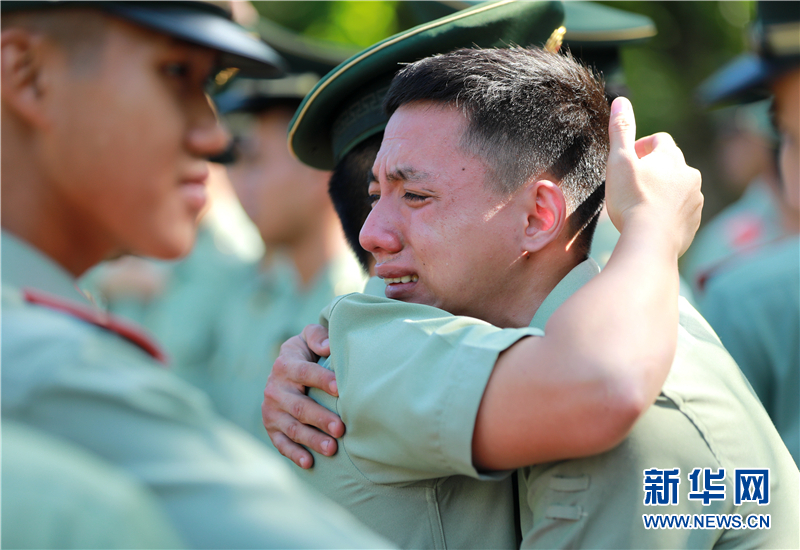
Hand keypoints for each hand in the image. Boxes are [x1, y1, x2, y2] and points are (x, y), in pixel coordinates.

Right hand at [262, 324, 344, 467]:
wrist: (285, 368)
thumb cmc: (306, 353)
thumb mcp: (308, 338)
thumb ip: (317, 336)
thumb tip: (327, 346)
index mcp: (285, 365)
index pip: (304, 373)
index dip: (322, 380)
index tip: (341, 389)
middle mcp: (275, 389)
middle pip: (299, 406)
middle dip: (321, 418)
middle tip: (341, 429)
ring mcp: (272, 410)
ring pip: (292, 427)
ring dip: (312, 440)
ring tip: (332, 449)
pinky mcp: (271, 427)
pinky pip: (281, 443)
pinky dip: (293, 454)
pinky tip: (309, 463)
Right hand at [605, 97, 702, 256]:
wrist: (650, 241)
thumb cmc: (632, 200)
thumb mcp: (619, 161)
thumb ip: (620, 130)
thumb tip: (620, 100)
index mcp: (671, 158)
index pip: (660, 140)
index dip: (642, 147)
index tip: (628, 161)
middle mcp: (689, 175)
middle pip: (672, 163)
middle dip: (654, 169)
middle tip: (633, 183)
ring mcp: (694, 200)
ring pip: (679, 188)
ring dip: (663, 191)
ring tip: (642, 204)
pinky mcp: (694, 222)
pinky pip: (682, 211)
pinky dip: (669, 212)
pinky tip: (651, 221)